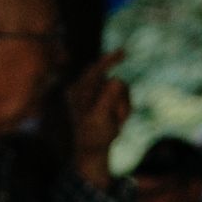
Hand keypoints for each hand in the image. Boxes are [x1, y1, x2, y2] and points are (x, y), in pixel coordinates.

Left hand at [66, 50, 130, 176]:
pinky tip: (118, 120)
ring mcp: (95, 92)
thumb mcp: (99, 117)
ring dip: (123, 105)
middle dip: (119, 98)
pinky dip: (124, 107)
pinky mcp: (105, 97)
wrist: (92, 149)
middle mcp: (84, 89)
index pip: (95, 70)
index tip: (123, 52)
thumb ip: (107, 98)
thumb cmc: (93, 135)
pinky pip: (123, 94)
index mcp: (77, 92)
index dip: (109, 60)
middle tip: (123, 109)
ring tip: (116, 121)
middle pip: (111, 81)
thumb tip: (116, 80)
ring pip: (121, 87)